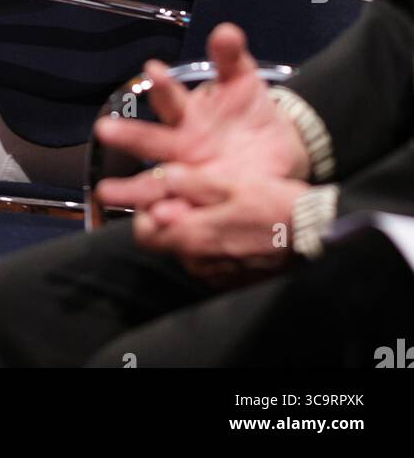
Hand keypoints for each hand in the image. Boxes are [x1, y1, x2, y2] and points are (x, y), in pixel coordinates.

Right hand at [94, 22, 308, 214]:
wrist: (277, 152)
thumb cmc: (250, 112)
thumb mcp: (244, 82)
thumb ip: (230, 58)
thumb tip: (226, 31)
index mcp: (189, 113)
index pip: (171, 97)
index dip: (163, 85)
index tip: (153, 69)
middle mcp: (180, 144)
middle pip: (150, 140)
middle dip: (129, 135)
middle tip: (105, 130)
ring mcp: (188, 175)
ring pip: (155, 182)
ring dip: (133, 188)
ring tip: (108, 194)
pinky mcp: (202, 202)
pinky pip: (182, 213)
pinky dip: (168, 219)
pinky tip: (157, 225)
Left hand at [131, 170, 309, 284]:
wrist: (314, 234)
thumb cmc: (275, 205)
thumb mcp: (231, 182)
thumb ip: (190, 183)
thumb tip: (160, 178)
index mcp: (194, 236)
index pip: (144, 233)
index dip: (146, 211)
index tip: (159, 193)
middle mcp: (200, 262)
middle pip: (165, 240)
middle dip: (171, 217)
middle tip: (191, 195)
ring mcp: (216, 274)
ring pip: (187, 249)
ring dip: (194, 228)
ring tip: (218, 207)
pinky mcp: (232, 280)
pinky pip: (208, 260)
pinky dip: (212, 243)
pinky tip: (232, 226)